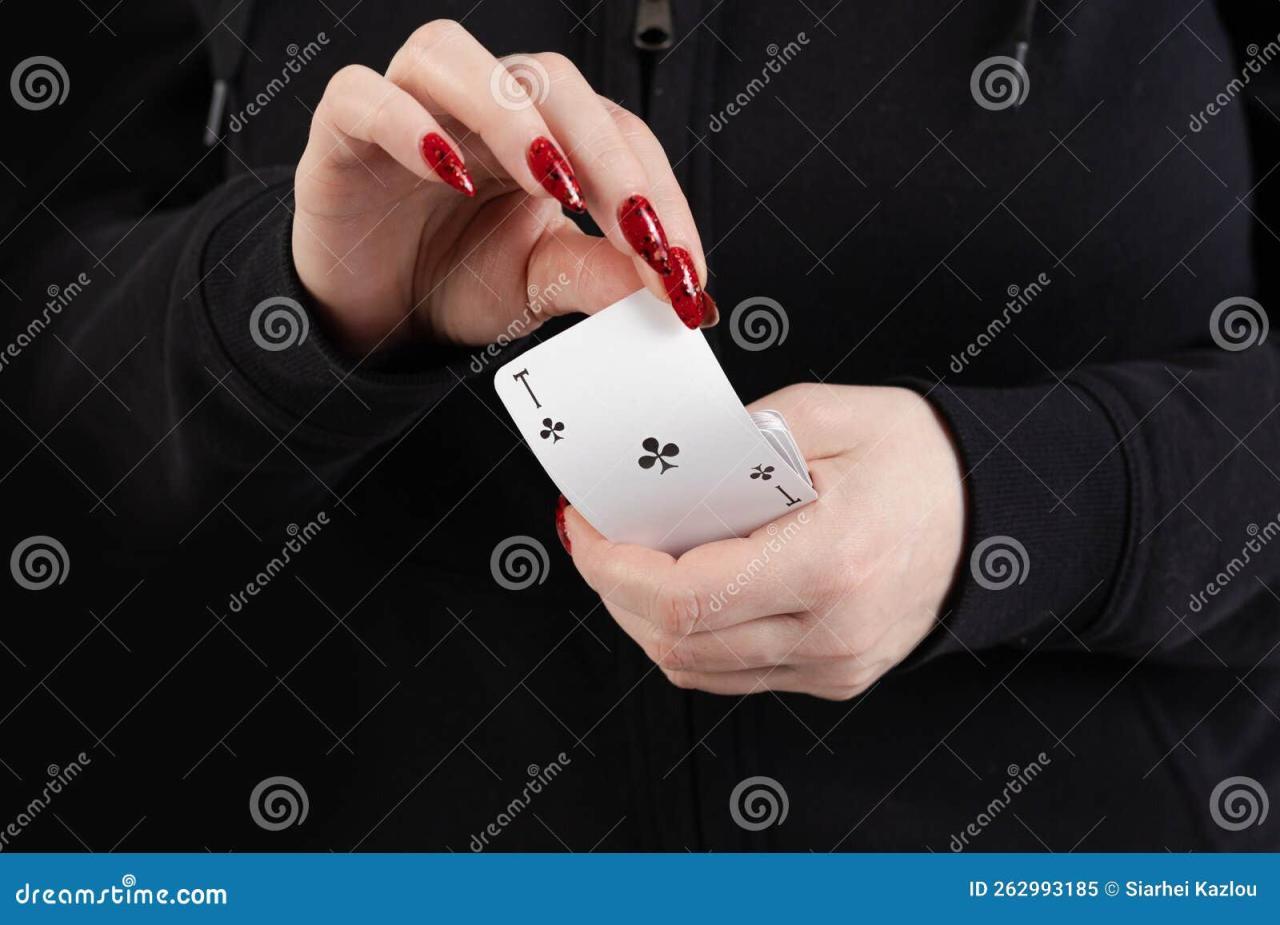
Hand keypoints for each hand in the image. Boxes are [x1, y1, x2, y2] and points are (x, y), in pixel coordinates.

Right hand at [293, 20, 714, 353]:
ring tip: (551, 184)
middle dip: (605, 156)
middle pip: (551, 82)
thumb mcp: (540, 284)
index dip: (656, 192)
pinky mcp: (342, 130)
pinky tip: (447, 173)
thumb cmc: (453, 279)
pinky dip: (405, 123)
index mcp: (543, 135)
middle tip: (637, 233)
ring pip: (455, 57)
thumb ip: (599, 277)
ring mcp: (410, 106)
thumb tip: (676, 290)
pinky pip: (363, 95)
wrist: (372, 313)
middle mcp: (481, 106)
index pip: (615, 133)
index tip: (681, 268)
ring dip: (511, 117)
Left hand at [561, 384, 966, 699]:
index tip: (584, 526)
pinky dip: (689, 635)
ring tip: (631, 559)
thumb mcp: (829, 415)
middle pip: (675, 641)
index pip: (686, 597)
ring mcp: (833, 665)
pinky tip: (683, 588)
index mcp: (831, 561)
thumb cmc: (922, 460)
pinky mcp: (834, 677)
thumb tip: (665, 467)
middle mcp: (831, 631)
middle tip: (596, 535)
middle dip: (613, 589)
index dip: (613, 567)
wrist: (994, 513)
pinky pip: (731, 672)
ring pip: (694, 667)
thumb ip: (737, 439)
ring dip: (643, 617)